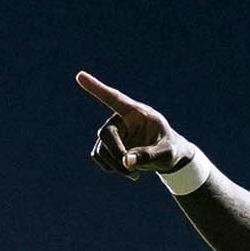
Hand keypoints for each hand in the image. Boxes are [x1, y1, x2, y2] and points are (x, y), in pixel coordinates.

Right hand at [75, 72, 196, 180]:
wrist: (166, 157)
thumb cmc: (170, 149)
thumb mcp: (166, 153)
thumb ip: (149, 155)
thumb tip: (126, 162)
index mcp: (136, 112)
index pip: (114, 98)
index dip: (96, 88)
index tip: (80, 75)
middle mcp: (120, 119)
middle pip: (106, 133)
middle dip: (116, 153)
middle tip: (130, 167)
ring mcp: (112, 132)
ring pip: (101, 149)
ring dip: (116, 165)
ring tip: (135, 174)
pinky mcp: (107, 146)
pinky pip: (99, 157)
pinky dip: (112, 168)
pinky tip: (128, 171)